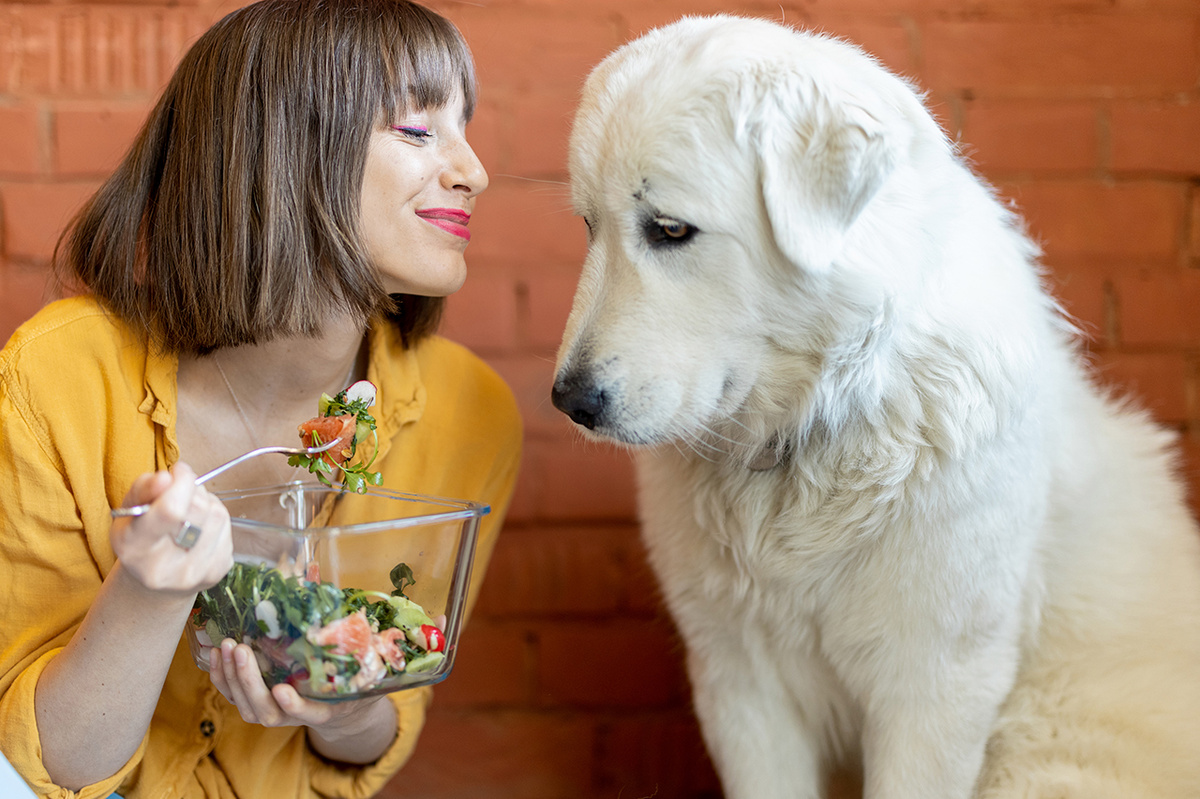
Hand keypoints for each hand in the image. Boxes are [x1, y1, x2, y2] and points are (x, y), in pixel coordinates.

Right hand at [110, 463, 232, 593]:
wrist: (153, 579)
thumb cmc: (139, 536)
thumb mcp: (129, 509)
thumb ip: (144, 488)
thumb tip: (166, 478)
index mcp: (134, 549)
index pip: (171, 511)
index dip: (181, 483)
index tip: (178, 471)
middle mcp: (164, 568)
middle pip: (198, 509)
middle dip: (193, 490)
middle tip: (180, 492)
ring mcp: (194, 573)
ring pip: (217, 515)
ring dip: (207, 503)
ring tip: (189, 511)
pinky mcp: (216, 572)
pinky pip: (227, 528)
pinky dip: (216, 519)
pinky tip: (200, 527)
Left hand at [208, 639, 396, 759]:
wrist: (337, 708)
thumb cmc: (350, 684)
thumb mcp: (365, 673)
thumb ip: (367, 657)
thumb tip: (374, 622)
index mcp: (323, 710)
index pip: (308, 714)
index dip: (294, 706)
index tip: (282, 690)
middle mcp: (292, 717)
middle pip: (265, 709)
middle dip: (250, 681)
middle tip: (243, 650)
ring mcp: (270, 712)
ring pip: (244, 704)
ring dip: (231, 677)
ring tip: (227, 646)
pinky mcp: (255, 702)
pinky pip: (231, 695)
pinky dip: (220, 676)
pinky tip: (216, 653)